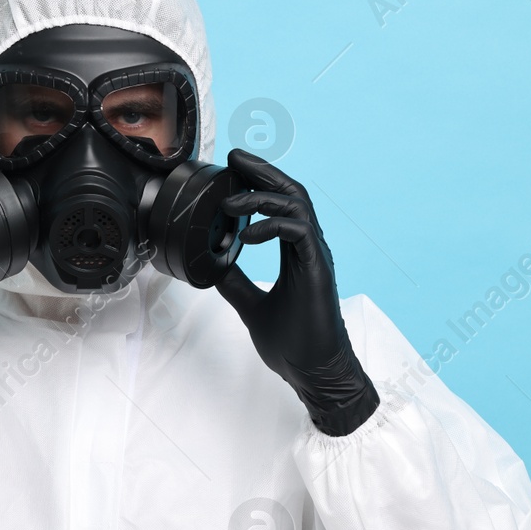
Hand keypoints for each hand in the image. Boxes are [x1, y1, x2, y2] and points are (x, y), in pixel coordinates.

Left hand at [215, 149, 379, 435]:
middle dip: (262, 171)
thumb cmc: (294, 342)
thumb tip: (213, 265)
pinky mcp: (317, 271)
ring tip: (230, 198)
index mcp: (296, 252)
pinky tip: (246, 232)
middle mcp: (308, 248)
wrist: (315, 372)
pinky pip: (297, 232)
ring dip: (262, 195)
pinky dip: (271, 225)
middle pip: (290, 193)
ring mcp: (315, 257)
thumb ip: (235, 282)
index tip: (232, 168)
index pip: (280, 204)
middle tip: (233, 156)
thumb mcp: (250, 305)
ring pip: (296, 205)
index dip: (259, 182)